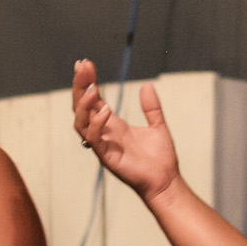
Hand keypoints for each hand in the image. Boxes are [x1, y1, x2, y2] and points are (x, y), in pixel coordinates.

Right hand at [72, 61, 179, 203]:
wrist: (166, 181)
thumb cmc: (160, 158)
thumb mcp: (157, 125)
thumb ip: (151, 107)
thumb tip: (147, 85)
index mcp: (112, 125)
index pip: (93, 100)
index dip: (87, 82)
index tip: (85, 63)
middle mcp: (103, 133)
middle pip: (81, 107)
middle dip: (80, 86)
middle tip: (82, 66)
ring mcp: (103, 145)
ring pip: (80, 123)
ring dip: (84, 104)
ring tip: (93, 88)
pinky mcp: (107, 157)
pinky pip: (93, 139)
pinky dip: (96, 124)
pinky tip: (105, 110)